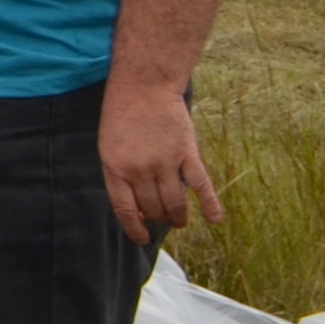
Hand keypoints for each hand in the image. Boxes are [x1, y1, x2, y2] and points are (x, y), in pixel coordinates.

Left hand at [99, 79, 220, 243]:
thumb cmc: (122, 115)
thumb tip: (137, 208)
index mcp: (115, 167)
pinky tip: (214, 220)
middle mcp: (139, 169)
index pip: (125, 209)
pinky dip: (210, 205)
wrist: (143, 85)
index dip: (134, 228)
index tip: (141, 238)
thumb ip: (121, 174)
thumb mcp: (109, 145)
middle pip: (153, 208)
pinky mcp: (187, 154)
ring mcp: (165, 162)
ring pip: (175, 204)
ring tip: (179, 221)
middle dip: (157, 219)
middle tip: (161, 220)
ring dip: (178, 217)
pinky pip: (201, 186)